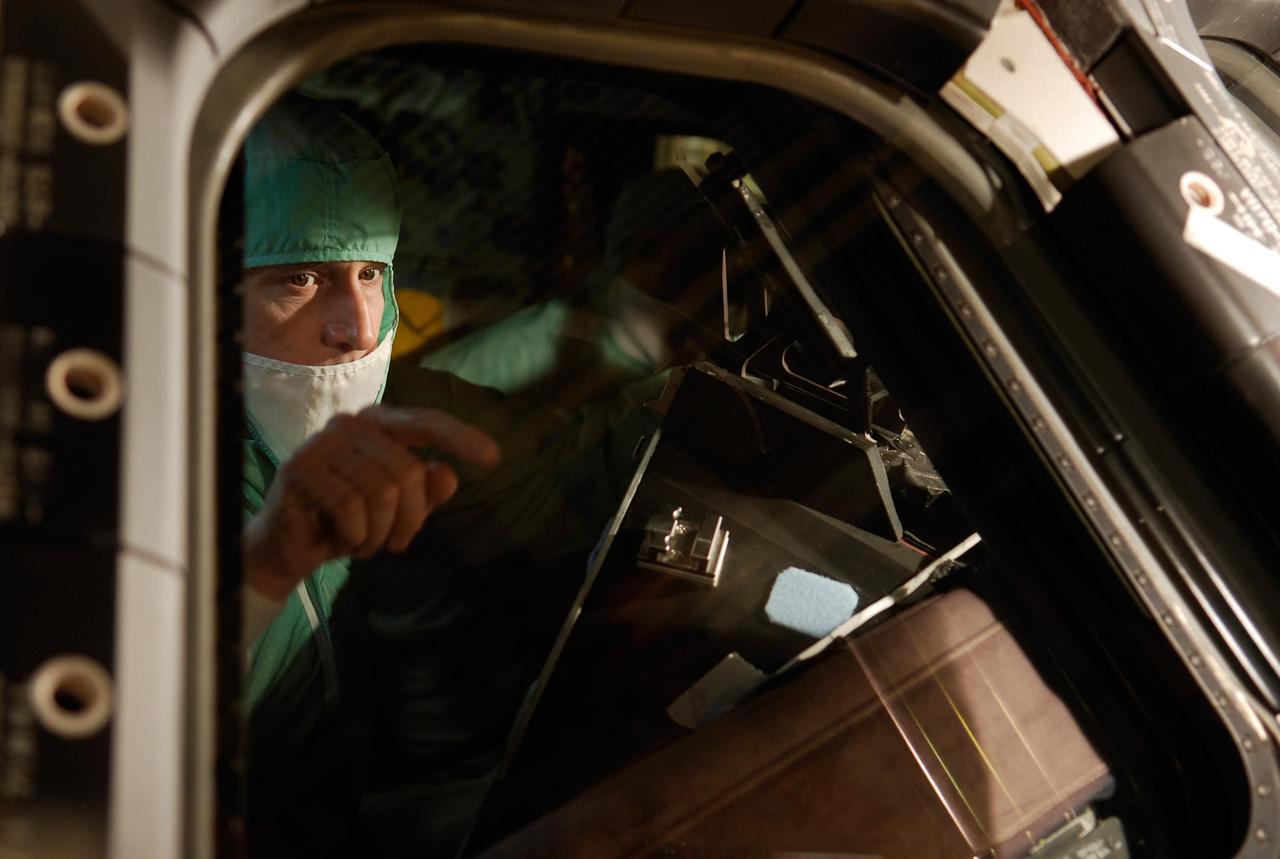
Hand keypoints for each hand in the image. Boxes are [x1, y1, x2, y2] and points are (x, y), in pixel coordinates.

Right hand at [244, 405, 500, 600]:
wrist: (290, 549)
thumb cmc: (349, 524)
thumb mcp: (398, 512)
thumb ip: (426, 492)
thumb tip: (448, 474)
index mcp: (377, 425)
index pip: (426, 422)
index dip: (460, 438)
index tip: (495, 458)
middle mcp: (350, 424)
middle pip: (408, 472)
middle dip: (411, 520)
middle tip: (398, 545)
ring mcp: (322, 444)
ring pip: (383, 492)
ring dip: (381, 533)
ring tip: (366, 542)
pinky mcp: (300, 470)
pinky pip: (351, 508)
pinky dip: (356, 537)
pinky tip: (342, 541)